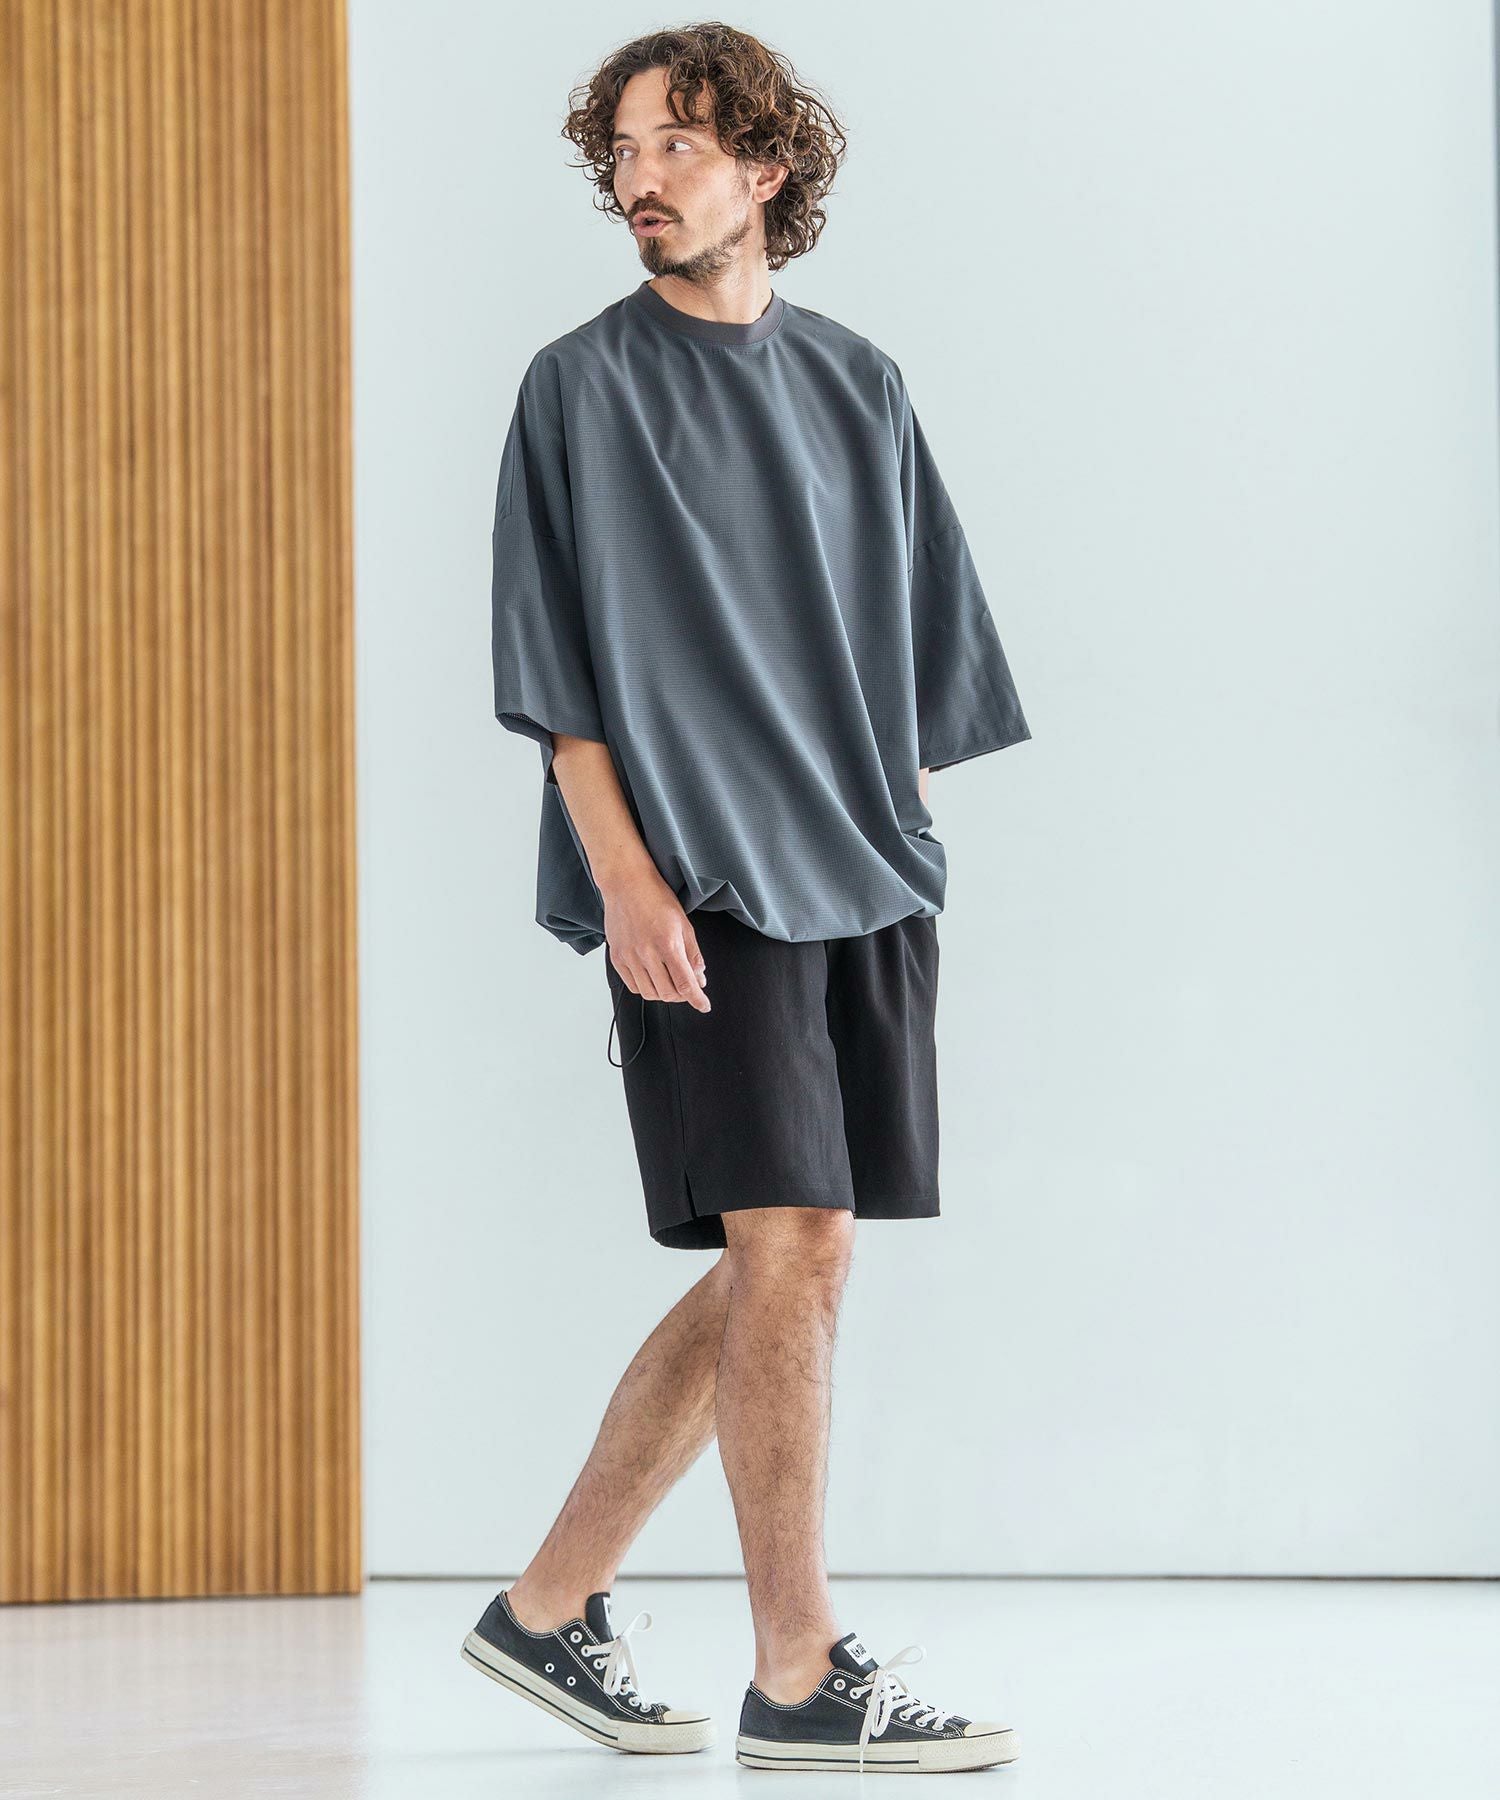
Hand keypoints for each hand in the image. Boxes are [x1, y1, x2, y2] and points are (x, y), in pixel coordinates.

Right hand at [602, 870, 710, 1011]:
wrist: (626, 884)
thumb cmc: (656, 898)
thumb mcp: (684, 924)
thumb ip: (693, 954)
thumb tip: (699, 978)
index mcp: (667, 944)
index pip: (685, 984)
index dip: (697, 999)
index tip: (704, 1005)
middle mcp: (646, 953)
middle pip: (668, 993)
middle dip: (682, 996)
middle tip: (687, 987)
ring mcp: (629, 956)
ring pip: (650, 993)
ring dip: (664, 993)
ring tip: (670, 982)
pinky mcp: (617, 958)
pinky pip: (633, 986)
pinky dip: (646, 988)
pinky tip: (653, 978)